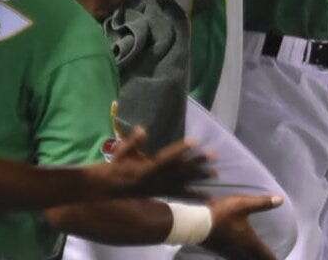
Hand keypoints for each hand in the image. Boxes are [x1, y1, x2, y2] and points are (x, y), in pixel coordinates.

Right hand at [95, 126, 211, 198]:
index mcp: (146, 169)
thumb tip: (142, 128)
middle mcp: (157, 180)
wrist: (112, 191)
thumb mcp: (121, 153)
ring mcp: (161, 188)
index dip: (180, 149)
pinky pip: (181, 195)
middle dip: (196, 162)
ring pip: (183, 182)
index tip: (194, 141)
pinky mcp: (163, 194)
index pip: (166, 158)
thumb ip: (133, 142)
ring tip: (215, 174)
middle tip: (213, 155)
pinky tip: (208, 198)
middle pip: (180, 170)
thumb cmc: (116, 169)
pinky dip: (195, 196)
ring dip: (199, 178)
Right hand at [202, 194, 282, 259]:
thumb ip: (261, 203)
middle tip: (268, 257)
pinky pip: (233, 257)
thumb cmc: (222, 214)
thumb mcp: (242, 204)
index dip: (274, 258)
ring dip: (251, 258)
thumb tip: (280, 200)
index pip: (266, 255)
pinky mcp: (219, 250)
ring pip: (243, 259)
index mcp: (250, 242)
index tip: (279, 259)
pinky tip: (236, 252)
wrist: (196, 223)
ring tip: (255, 255)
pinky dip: (239, 257)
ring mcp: (229, 252)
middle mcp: (241, 251)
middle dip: (263, 258)